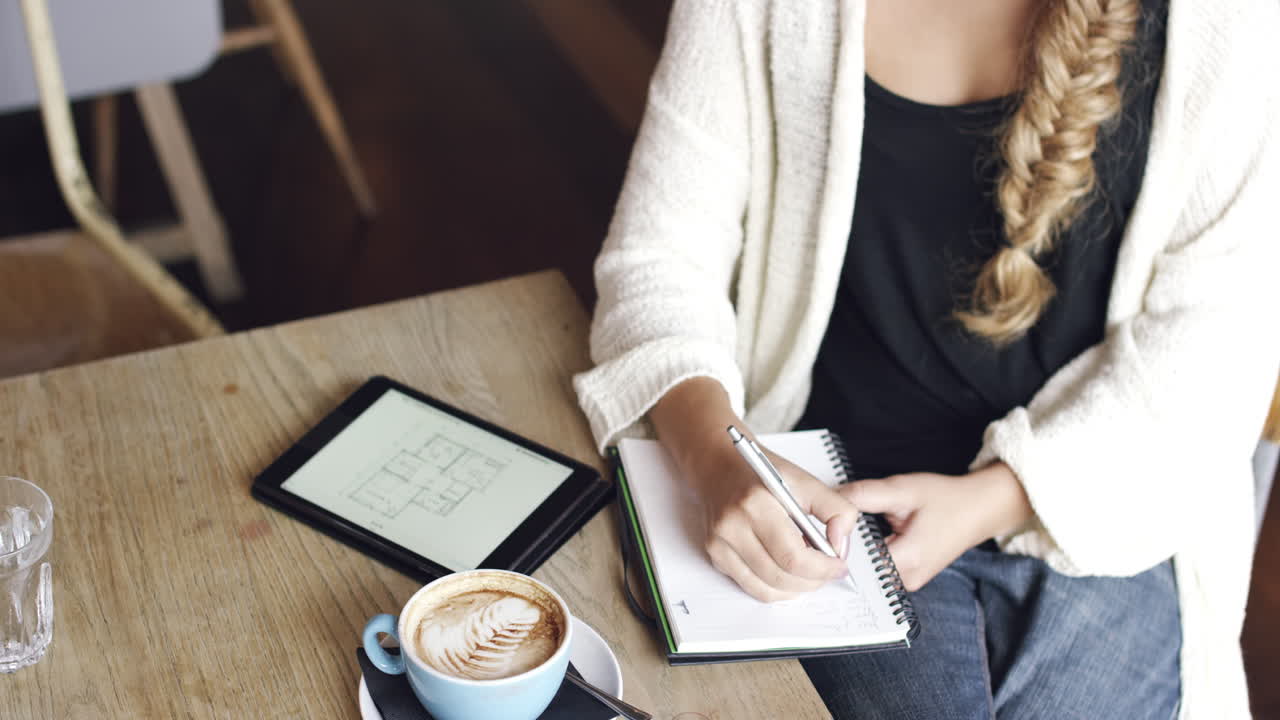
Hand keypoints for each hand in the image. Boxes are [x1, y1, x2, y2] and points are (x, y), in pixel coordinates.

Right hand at [690, 442, 859, 601]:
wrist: (718, 466)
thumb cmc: (759, 473)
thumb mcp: (804, 480)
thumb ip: (835, 509)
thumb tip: (840, 545)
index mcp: (756, 503)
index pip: (793, 556)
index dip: (822, 568)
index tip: (838, 566)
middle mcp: (732, 526)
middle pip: (781, 577)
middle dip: (813, 581)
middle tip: (828, 572)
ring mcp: (720, 544)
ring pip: (766, 589)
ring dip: (796, 588)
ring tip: (809, 572)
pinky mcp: (715, 555)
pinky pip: (750, 587)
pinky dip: (775, 588)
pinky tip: (787, 574)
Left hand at [837, 462, 1031, 590]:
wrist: (979, 509)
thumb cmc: (946, 499)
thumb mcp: (902, 489)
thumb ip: (863, 495)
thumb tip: (827, 498)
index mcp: (907, 560)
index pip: (853, 562)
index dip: (833, 543)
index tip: (818, 527)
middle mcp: (906, 580)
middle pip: (856, 568)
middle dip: (841, 544)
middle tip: (826, 522)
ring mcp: (906, 583)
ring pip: (863, 569)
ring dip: (853, 548)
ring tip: (847, 526)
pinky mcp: (905, 578)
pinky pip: (874, 569)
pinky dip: (865, 552)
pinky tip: (863, 535)